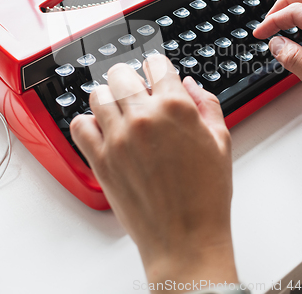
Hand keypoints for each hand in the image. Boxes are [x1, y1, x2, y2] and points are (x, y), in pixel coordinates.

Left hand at [70, 55, 237, 288]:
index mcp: (175, 108)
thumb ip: (206, 103)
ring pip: (98, 95)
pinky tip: (104, 131)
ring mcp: (118, 138)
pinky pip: (80, 125)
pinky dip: (89, 123)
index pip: (155, 63)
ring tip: (121, 112)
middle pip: (120, 73)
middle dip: (131, 78)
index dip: (157, 66)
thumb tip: (188, 84)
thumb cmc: (206, 194)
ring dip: (110, 98)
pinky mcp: (101, 159)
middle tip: (138, 93)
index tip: (156, 74)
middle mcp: (143, 117)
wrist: (185, 237)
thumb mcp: (221, 141)